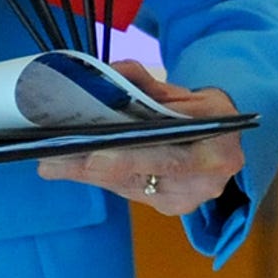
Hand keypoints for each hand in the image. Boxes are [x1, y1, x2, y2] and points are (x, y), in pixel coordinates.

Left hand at [37, 62, 243, 216]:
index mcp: (217, 156)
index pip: (169, 160)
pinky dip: (96, 176)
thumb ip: (154, 86)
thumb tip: (115, 72)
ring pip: (124, 187)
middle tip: (53, 160)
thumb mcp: (195, 94)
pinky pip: (125, 190)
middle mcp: (201, 187)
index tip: (94, 156)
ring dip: (85, 174)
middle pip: (139, 179)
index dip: (130, 159)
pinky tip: (65, 166)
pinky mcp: (163, 205)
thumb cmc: (210, 115)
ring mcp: (181, 201)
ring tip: (49, 161)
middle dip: (92, 169)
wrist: (228, 144)